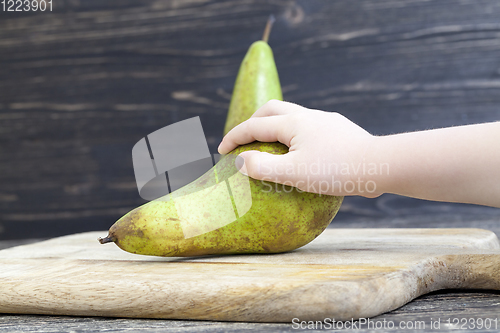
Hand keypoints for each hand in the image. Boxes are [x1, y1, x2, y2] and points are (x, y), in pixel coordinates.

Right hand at [218, 100, 381, 196]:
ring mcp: (324, 121)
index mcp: (292, 123)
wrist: (379, 165)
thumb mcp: (293, 173)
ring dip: (273, 126)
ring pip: (291, 115)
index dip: (234, 137)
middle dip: (252, 122)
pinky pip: (307, 126)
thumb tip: (240, 161)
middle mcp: (307, 115)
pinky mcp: (338, 129)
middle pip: (271, 110)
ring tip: (268, 144)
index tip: (221, 150)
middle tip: (242, 140)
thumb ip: (262, 167)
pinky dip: (292, 134)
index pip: (254, 126)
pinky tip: (299, 150)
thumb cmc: (336, 170)